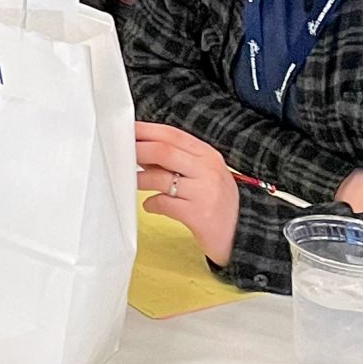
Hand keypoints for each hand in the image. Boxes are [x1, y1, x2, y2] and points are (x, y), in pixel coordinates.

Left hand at [136, 121, 239, 265]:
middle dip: (137, 150)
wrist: (243, 233)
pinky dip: (151, 203)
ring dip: (140, 178)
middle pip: (164, 151)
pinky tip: (150, 205)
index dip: (146, 130)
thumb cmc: (215, 200)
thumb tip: (141, 149)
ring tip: (131, 182)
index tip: (126, 130)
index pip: (172, 135)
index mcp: (207, 155)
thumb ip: (176, 161)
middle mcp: (207, 169)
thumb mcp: (202, 174)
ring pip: (161, 177)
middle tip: (119, 154)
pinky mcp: (199, 214)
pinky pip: (165, 204)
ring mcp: (204, 191)